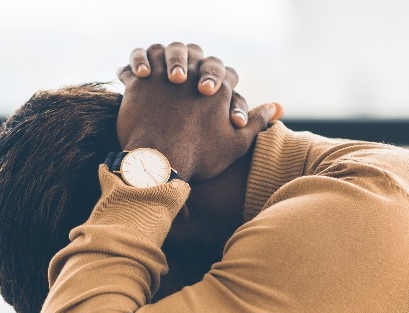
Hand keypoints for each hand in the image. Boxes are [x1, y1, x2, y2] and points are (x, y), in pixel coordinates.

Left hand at [117, 42, 282, 181]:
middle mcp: (192, 73)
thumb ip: (256, 122)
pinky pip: (132, 66)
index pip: (225, 72)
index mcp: (219, 87)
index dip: (220, 81)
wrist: (159, 164)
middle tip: (184, 78)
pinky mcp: (138, 82)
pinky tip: (133, 76)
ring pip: (162, 53)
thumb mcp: (235, 144)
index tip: (212, 92)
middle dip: (192, 64)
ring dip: (160, 59)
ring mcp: (164, 75)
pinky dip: (133, 68)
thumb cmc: (199, 158)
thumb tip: (276, 106)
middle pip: (195, 55)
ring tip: (156, 72)